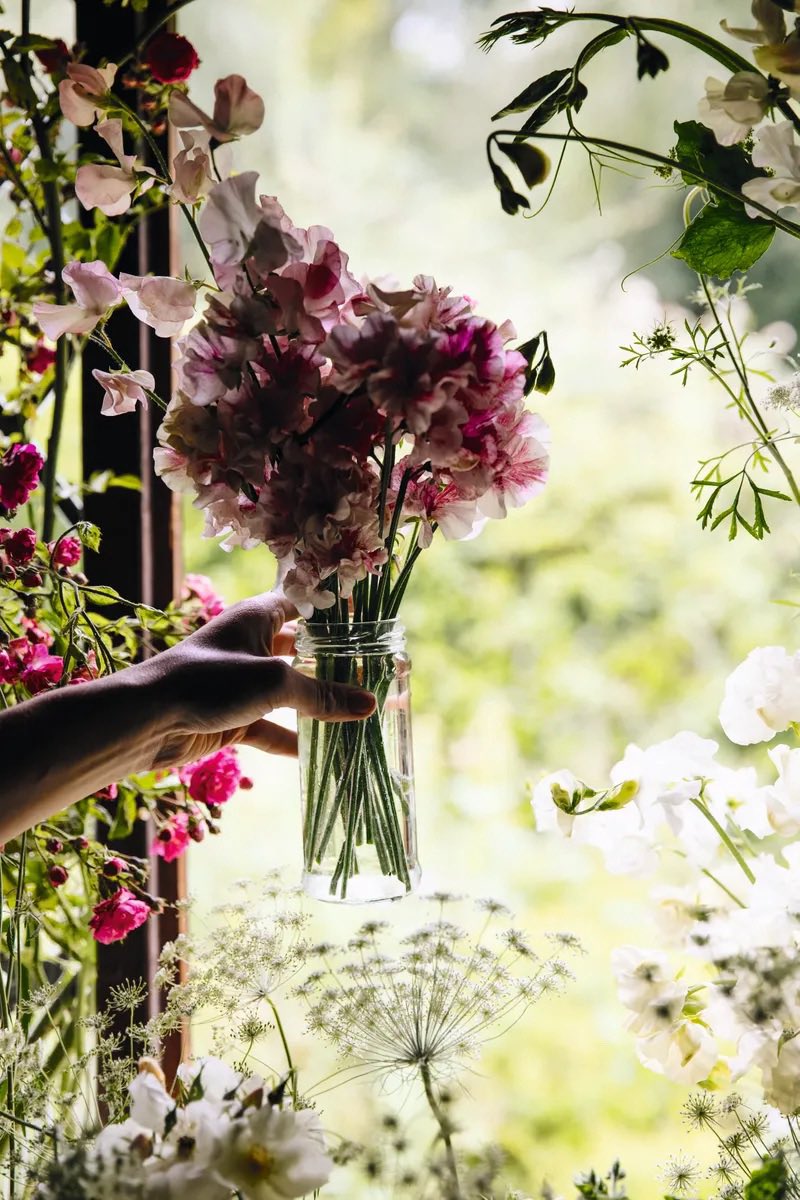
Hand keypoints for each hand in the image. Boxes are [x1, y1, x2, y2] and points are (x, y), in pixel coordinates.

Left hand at [138, 592, 375, 768]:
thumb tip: (369, 704)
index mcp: (258, 617)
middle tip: (374, 674)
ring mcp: (241, 684)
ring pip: (289, 693)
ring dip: (317, 705)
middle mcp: (251, 646)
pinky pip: (272, 727)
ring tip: (358, 716)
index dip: (333, 611)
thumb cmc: (209, 681)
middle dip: (332, 663)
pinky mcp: (233, 717)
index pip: (303, 604)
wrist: (145, 720)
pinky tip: (321, 751)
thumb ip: (321, 694)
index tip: (369, 623)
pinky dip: (293, 738)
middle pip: (300, 651)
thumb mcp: (274, 683)